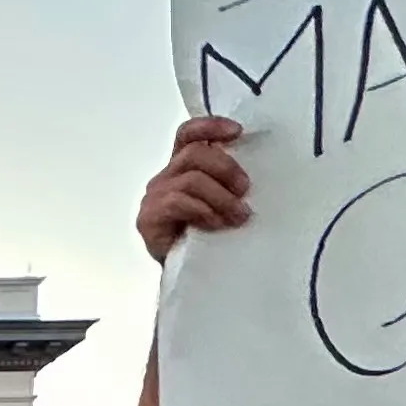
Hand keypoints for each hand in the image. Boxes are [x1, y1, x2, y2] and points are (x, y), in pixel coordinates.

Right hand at [136, 115, 250, 264]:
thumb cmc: (210, 240)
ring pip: (192, 179)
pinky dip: (203, 211)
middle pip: (195, 153)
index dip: (210, 126)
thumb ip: (228, 184)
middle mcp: (165, 177)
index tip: (237, 132)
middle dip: (226, 168)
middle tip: (245, 190)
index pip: (188, 133)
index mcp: (182, 168)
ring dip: (222, 197)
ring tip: (239, 215)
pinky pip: (179, 202)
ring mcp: (154, 197)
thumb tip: (256, 174)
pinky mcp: (148, 219)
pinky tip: (216, 224)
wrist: (188, 280)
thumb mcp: (224, 204)